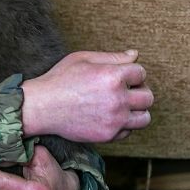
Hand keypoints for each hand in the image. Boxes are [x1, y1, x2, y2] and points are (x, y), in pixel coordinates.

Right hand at [21, 49, 153, 142]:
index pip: (141, 73)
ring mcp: (115, 119)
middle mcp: (118, 99)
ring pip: (144, 118)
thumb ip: (112, 57)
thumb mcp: (83, 58)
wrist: (42, 107)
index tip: (122, 76)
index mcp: (113, 76)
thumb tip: (135, 54)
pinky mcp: (109, 135)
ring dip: (137, 110)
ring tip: (122, 105)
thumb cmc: (60, 79)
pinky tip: (109, 116)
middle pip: (148, 96)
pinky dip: (123, 124)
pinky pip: (128, 131)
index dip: (132, 73)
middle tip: (125, 90)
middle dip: (139, 91)